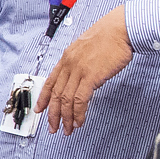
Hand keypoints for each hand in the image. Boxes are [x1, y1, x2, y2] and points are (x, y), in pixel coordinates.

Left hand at [35, 8, 132, 132]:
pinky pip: (79, 99)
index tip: (40, 109)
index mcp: (66, 58)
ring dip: (66, 117)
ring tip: (68, 129)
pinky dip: (78, 113)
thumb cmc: (109, 37)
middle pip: (55, 94)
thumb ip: (80, 63)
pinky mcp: (90, 76)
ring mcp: (78, 71)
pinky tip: (79, 121)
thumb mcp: (87, 49)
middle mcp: (69, 65)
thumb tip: (82, 78)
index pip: (49, 82)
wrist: (120, 29)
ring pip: (65, 100)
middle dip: (53, 114)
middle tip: (53, 127)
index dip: (43, 98)